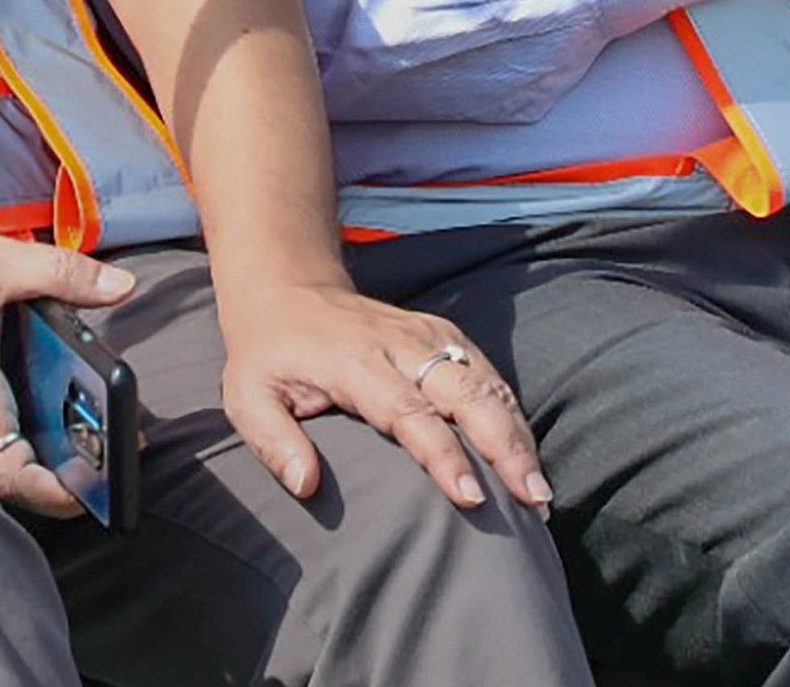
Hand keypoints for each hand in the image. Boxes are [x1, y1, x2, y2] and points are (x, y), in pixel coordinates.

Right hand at [0, 206, 135, 519]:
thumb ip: (63, 274)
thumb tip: (123, 288)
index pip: (7, 468)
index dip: (51, 490)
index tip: (91, 491)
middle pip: (2, 472)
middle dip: (56, 477)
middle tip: (108, 460)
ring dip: (30, 455)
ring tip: (85, 439)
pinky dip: (2, 432)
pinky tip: (36, 412)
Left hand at [216, 279, 550, 513]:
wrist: (288, 289)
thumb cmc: (268, 354)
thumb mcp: (248, 396)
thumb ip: (274, 441)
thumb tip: (306, 485)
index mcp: (358, 364)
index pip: (411, 413)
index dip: (445, 456)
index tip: (471, 497)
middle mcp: (403, 346)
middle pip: (468, 394)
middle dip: (506, 447)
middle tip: (534, 499)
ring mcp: (430, 335)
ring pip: (488, 383)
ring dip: (518, 436)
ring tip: (541, 490)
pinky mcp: (445, 334)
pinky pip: (489, 374)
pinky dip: (513, 415)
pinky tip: (527, 456)